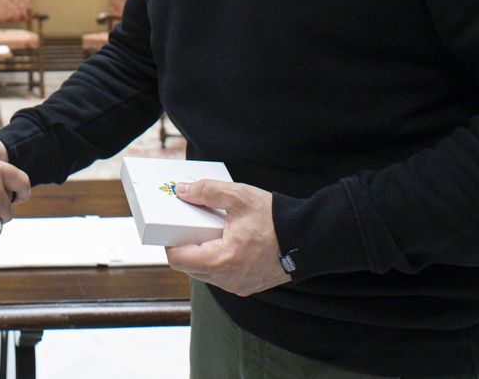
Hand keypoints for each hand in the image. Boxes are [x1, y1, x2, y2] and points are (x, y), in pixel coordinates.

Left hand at [163, 179, 290, 297]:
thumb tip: (182, 191)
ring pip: (205, 273)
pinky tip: (225, 240)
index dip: (169, 242)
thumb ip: (207, 192)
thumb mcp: (238, 197)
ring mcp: (238, 286)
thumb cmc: (275, 219)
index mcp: (220, 261)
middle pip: (189, 267)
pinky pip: (222, 276)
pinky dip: (218, 260)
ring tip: (209, 231)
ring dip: (202, 254)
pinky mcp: (249, 286)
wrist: (309, 239)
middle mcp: (227, 280)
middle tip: (189, 225)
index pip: (177, 259)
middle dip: (185, 246)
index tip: (170, 226)